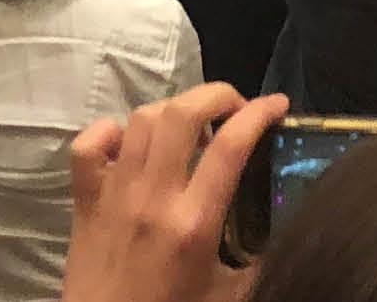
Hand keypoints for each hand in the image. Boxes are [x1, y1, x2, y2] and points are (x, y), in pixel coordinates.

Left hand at [59, 84, 287, 301]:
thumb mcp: (229, 295)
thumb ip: (260, 262)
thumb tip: (291, 235)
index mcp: (194, 223)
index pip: (231, 146)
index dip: (260, 113)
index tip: (278, 105)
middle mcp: (153, 197)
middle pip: (182, 113)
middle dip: (216, 95)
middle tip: (234, 109)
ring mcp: (114, 193)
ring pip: (140, 119)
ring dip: (172, 111)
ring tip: (191, 129)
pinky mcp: (85, 199)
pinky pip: (88, 145)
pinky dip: (110, 132)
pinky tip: (129, 144)